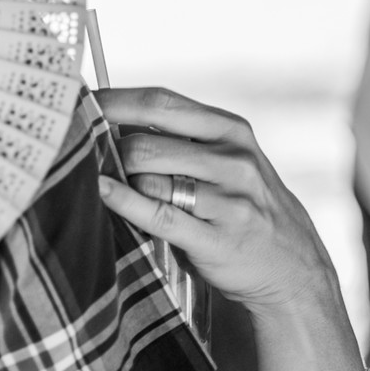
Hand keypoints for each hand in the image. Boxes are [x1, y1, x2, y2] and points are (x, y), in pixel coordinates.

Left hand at [93, 87, 339, 317]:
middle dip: (108, 150)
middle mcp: (233, 160)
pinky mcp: (218, 239)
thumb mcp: (222, 159)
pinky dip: (124, 202)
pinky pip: (158, 215)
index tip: (79, 102)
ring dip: (119, 180)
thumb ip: (175, 138)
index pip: (160, 103)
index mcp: (230, 130)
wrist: (291, 269)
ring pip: (148, 178)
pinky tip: (104, 191)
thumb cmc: (238, 205)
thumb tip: (106, 118)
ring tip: (104, 183)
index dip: (113, 101)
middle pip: (145, 143)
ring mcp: (229, 200)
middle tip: (86, 156)